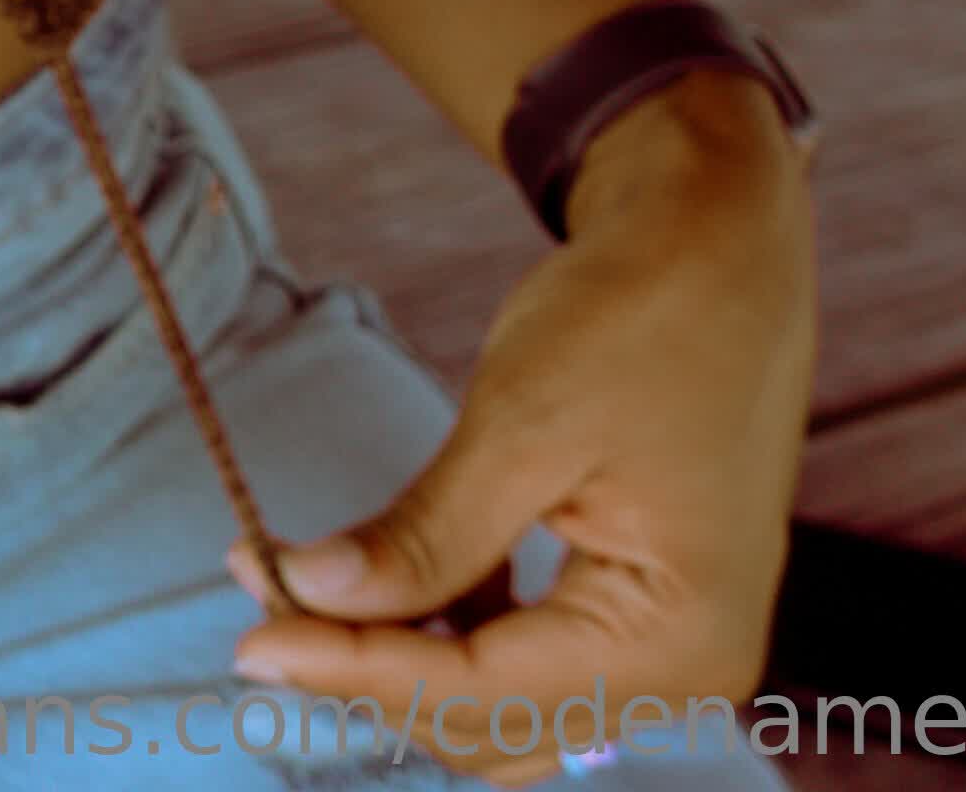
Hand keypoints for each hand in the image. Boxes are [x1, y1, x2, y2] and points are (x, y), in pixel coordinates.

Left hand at [224, 73, 817, 784]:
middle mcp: (687, 669)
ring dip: (397, 653)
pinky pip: (522, 655)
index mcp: (677, 637)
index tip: (248, 643)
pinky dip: (443, 626)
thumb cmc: (640, 316)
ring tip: (293, 581)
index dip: (355, 670)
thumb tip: (306, 596)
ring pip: (497, 702)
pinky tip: (376, 571)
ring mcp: (666, 647)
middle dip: (368, 666)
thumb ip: (424, 535)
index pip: (483, 693)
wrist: (717, 247)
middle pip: (488, 719)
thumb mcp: (523, 422)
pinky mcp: (637, 611)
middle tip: (256, 596)